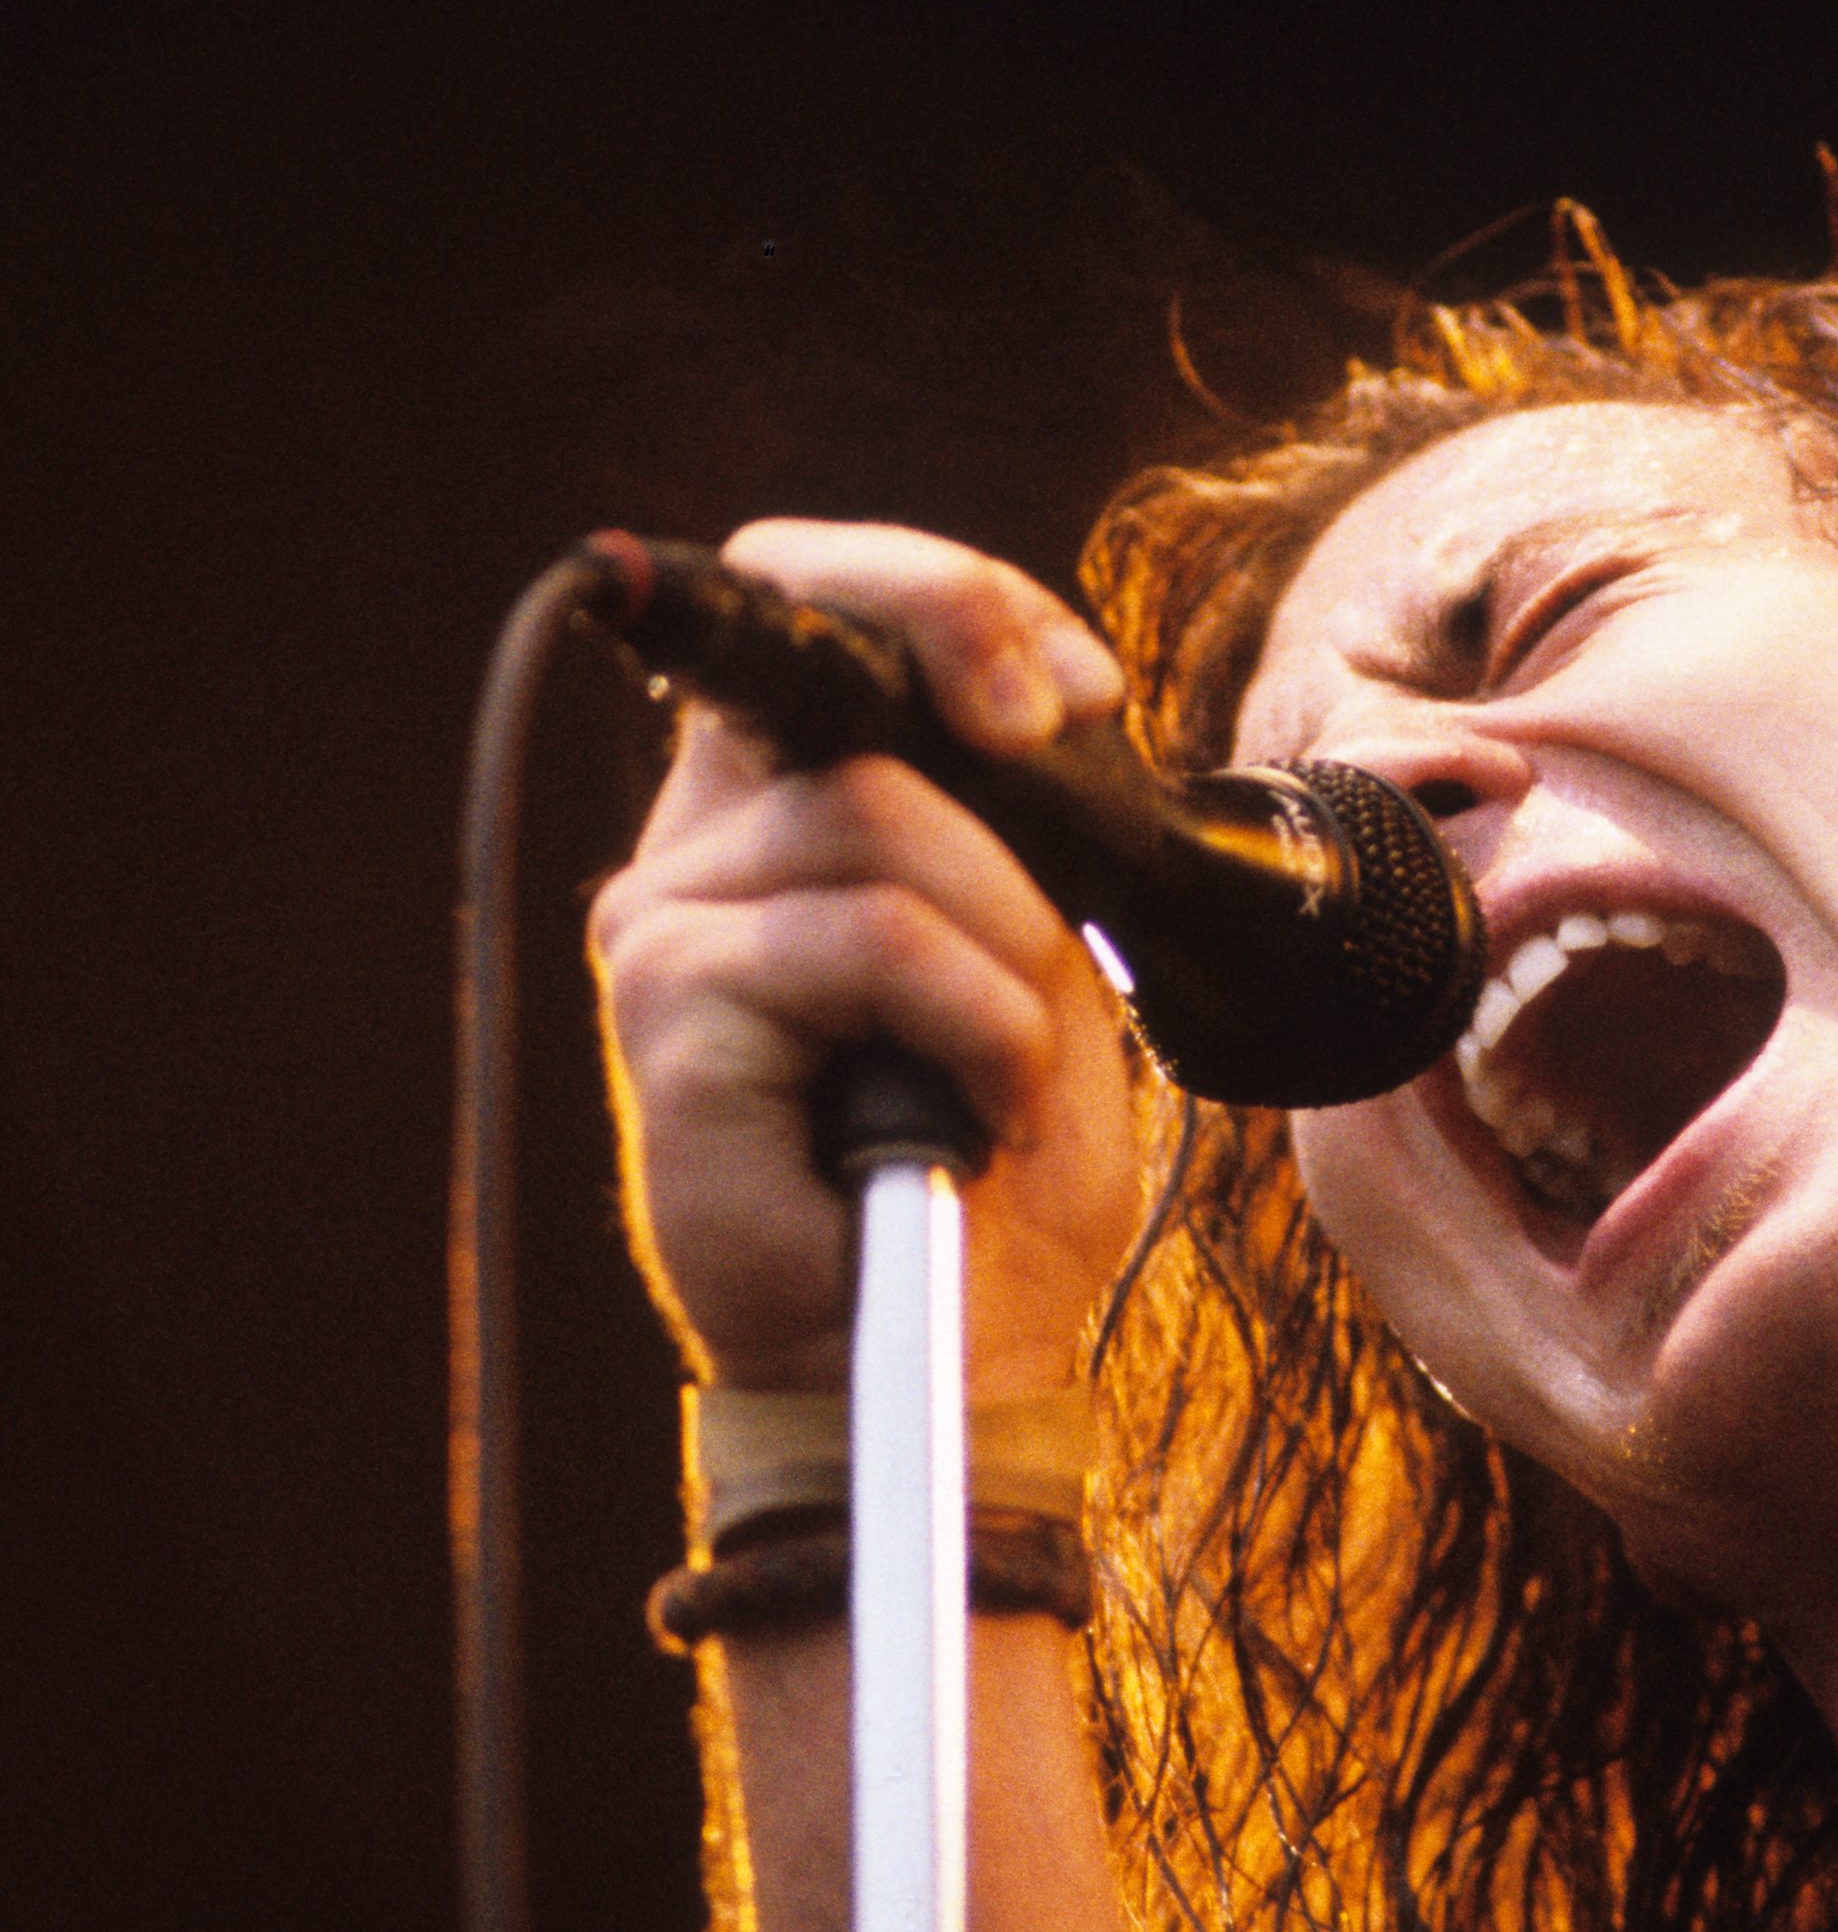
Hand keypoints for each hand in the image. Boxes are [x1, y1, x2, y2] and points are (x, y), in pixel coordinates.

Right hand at [591, 521, 1146, 1398]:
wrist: (962, 1338)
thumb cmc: (996, 1151)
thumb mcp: (1039, 947)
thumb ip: (1000, 821)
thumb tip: (1008, 701)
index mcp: (780, 801)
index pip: (801, 593)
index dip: (935, 593)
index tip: (1071, 690)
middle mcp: (700, 845)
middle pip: (840, 687)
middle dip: (1008, 774)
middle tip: (1075, 910)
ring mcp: (668, 925)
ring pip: (877, 824)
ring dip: (1006, 945)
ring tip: (1007, 1065)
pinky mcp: (671, 1015)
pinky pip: (863, 942)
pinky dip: (970, 1021)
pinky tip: (974, 1102)